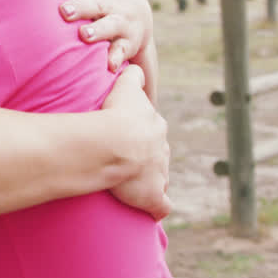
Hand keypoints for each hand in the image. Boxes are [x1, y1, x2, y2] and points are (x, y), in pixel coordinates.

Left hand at [48, 0, 151, 70]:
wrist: (140, 20)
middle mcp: (117, 4)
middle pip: (98, 3)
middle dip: (81, 7)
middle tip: (64, 11)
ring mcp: (124, 24)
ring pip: (112, 26)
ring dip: (98, 30)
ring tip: (83, 35)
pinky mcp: (130, 45)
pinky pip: (124, 52)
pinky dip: (117, 58)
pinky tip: (109, 65)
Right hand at [101, 65, 170, 220]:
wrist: (116, 142)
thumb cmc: (117, 114)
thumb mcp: (126, 86)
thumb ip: (132, 76)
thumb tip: (134, 66)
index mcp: (155, 126)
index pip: (152, 129)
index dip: (139, 133)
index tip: (127, 136)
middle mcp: (161, 150)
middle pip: (158, 154)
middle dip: (148, 158)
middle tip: (129, 161)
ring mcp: (159, 174)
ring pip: (159, 178)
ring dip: (150, 181)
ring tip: (134, 186)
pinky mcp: (153, 196)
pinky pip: (161, 205)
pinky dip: (157, 207)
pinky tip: (151, 211)